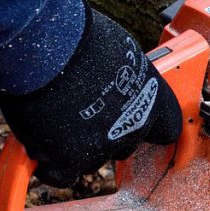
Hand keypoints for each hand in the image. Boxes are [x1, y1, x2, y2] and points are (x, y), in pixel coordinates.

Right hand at [0, 6, 181, 186]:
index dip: (152, 128)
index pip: (169, 128)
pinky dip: (49, 163)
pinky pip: (60, 174)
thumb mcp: (120, 52)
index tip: (141, 126)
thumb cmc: (79, 36)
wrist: (45, 41)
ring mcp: (103, 147)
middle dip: (107, 134)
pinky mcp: (69, 160)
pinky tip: (40, 144)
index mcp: (154, 98)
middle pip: (126, 145)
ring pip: (91, 159)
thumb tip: (116, 80)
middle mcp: (135, 126)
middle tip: (83, 113)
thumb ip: (124, 77)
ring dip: (75, 146)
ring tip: (54, 117)